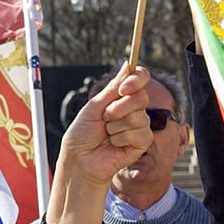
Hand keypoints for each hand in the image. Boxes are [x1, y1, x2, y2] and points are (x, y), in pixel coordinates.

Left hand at [59, 66, 151, 189]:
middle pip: (141, 97)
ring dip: (116, 125)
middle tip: (105, 118)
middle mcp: (134, 109)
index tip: (122, 88)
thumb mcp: (95, 106)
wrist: (80, 159)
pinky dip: (121, 138)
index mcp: (122, 97)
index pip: (140, 78)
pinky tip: (114, 144)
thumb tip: (128, 65)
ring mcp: (139, 125)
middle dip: (119, 108)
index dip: (136, 80)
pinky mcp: (142, 142)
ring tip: (107, 133)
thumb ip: (113, 87)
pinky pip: (140, 133)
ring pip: (139, 117)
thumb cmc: (83, 133)